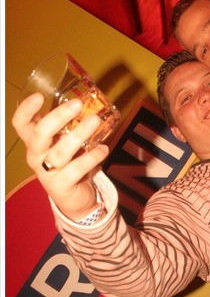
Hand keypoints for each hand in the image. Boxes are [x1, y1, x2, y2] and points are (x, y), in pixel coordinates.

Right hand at [12, 93, 108, 220]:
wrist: (74, 200)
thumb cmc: (69, 164)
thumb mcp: (65, 144)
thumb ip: (71, 128)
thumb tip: (92, 105)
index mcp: (34, 142)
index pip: (20, 124)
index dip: (26, 110)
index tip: (39, 96)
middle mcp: (36, 156)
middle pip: (40, 133)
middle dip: (58, 116)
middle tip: (78, 104)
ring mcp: (46, 173)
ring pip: (61, 151)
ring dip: (80, 134)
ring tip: (95, 121)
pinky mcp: (59, 187)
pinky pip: (76, 168)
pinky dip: (92, 157)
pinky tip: (103, 149)